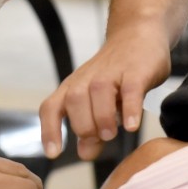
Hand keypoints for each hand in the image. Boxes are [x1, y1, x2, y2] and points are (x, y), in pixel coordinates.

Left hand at [39, 31, 171, 159]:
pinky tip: (131, 126)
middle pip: (73, 103)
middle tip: (102, 138)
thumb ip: (92, 130)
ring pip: (98, 94)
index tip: (53, 153)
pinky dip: (130, 109)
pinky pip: (130, 91)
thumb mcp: (99, 103)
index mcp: (72, 89)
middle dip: (84, 127)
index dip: (49, 131)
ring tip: (112, 134)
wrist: (138, 34)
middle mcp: (86, 80)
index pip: (51, 108)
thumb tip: (84, 154)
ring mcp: (111, 74)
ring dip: (103, 119)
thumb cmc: (115, 75)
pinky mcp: (136, 71)